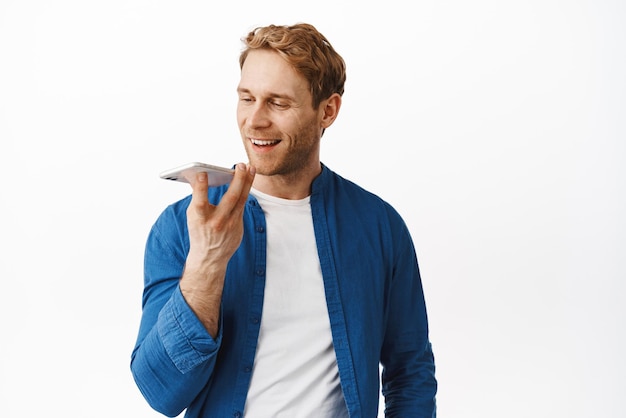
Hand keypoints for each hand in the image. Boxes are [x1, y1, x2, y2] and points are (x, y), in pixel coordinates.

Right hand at [180, 163, 254, 335]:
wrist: (209, 258)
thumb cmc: (199, 231)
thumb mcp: (193, 216)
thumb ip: (197, 197)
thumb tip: (198, 175)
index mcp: (199, 219)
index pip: (200, 201)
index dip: (199, 186)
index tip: (202, 172)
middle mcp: (216, 222)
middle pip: (230, 198)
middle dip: (238, 179)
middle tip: (241, 164)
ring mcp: (230, 226)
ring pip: (242, 200)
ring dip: (247, 182)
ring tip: (250, 168)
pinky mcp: (239, 228)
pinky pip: (242, 206)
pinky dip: (245, 192)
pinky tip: (247, 181)